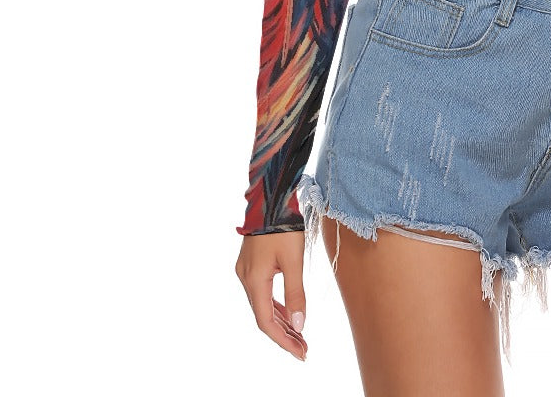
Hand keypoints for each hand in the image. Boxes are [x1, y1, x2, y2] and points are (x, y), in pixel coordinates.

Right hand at [236, 230, 309, 358]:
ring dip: (281, 320)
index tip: (301, 353)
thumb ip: (296, 293)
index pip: (266, 322)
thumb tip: (299, 325)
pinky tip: (289, 312)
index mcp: (254, 281)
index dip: (283, 340)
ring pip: (263, 304)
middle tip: (304, 348)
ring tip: (300, 335)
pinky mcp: (251, 263)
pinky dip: (276, 304)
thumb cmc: (283, 226)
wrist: (271, 197)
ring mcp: (246, 271)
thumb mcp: (294, 260)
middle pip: (263, 316)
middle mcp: (245, 279)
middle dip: (284, 334)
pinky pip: (263, 292)